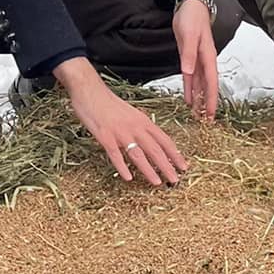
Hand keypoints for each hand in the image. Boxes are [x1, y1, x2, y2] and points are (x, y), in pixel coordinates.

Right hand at [56, 59, 188, 185]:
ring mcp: (120, 133)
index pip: (164, 140)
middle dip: (167, 166)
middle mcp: (135, 127)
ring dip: (149, 170)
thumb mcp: (131, 113)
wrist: (90, 90)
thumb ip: (140, 126)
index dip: (175, 154)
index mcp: (143, 121)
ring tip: (157, 183)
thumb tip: (150, 140)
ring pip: (138, 155)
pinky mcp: (105, 137)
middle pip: (155, 150)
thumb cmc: (108, 102)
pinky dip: (122, 167)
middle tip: (175, 180)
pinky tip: (128, 178)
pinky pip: (116, 155)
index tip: (183, 166)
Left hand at [172, 0, 219, 120]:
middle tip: (206, 122)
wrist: (189, 4)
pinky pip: (190, 77)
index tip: (211, 114)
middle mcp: (204, 60)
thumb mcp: (188, 35)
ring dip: (198, 98)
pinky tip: (188, 99)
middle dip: (207, 103)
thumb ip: (189, 54)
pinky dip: (189, 88)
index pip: (211, 82)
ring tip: (197, 115)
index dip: (211, 98)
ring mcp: (197, 59)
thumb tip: (188, 73)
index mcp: (207, 56)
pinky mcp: (189, 57)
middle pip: (207, 86)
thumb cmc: (191, 18)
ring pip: (199, 84)